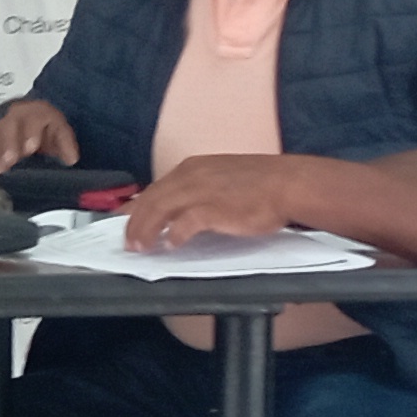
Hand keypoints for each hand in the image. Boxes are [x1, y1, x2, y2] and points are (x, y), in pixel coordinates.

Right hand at [0, 98, 79, 175]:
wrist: (27, 115)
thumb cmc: (43, 125)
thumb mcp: (59, 130)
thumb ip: (65, 144)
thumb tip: (71, 158)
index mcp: (35, 112)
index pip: (32, 120)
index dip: (30, 133)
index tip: (29, 148)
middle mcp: (15, 116)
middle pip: (8, 128)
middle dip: (6, 146)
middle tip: (7, 162)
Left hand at [121, 154, 300, 250]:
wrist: (289, 183)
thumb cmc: (262, 183)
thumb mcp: (222, 177)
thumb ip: (200, 188)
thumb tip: (183, 209)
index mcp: (192, 167)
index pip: (155, 188)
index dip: (137, 207)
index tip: (127, 221)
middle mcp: (191, 176)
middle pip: (150, 200)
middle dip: (134, 223)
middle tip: (128, 242)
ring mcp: (200, 192)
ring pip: (160, 211)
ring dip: (146, 232)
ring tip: (140, 248)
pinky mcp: (212, 209)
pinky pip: (183, 224)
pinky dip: (174, 235)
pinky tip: (171, 246)